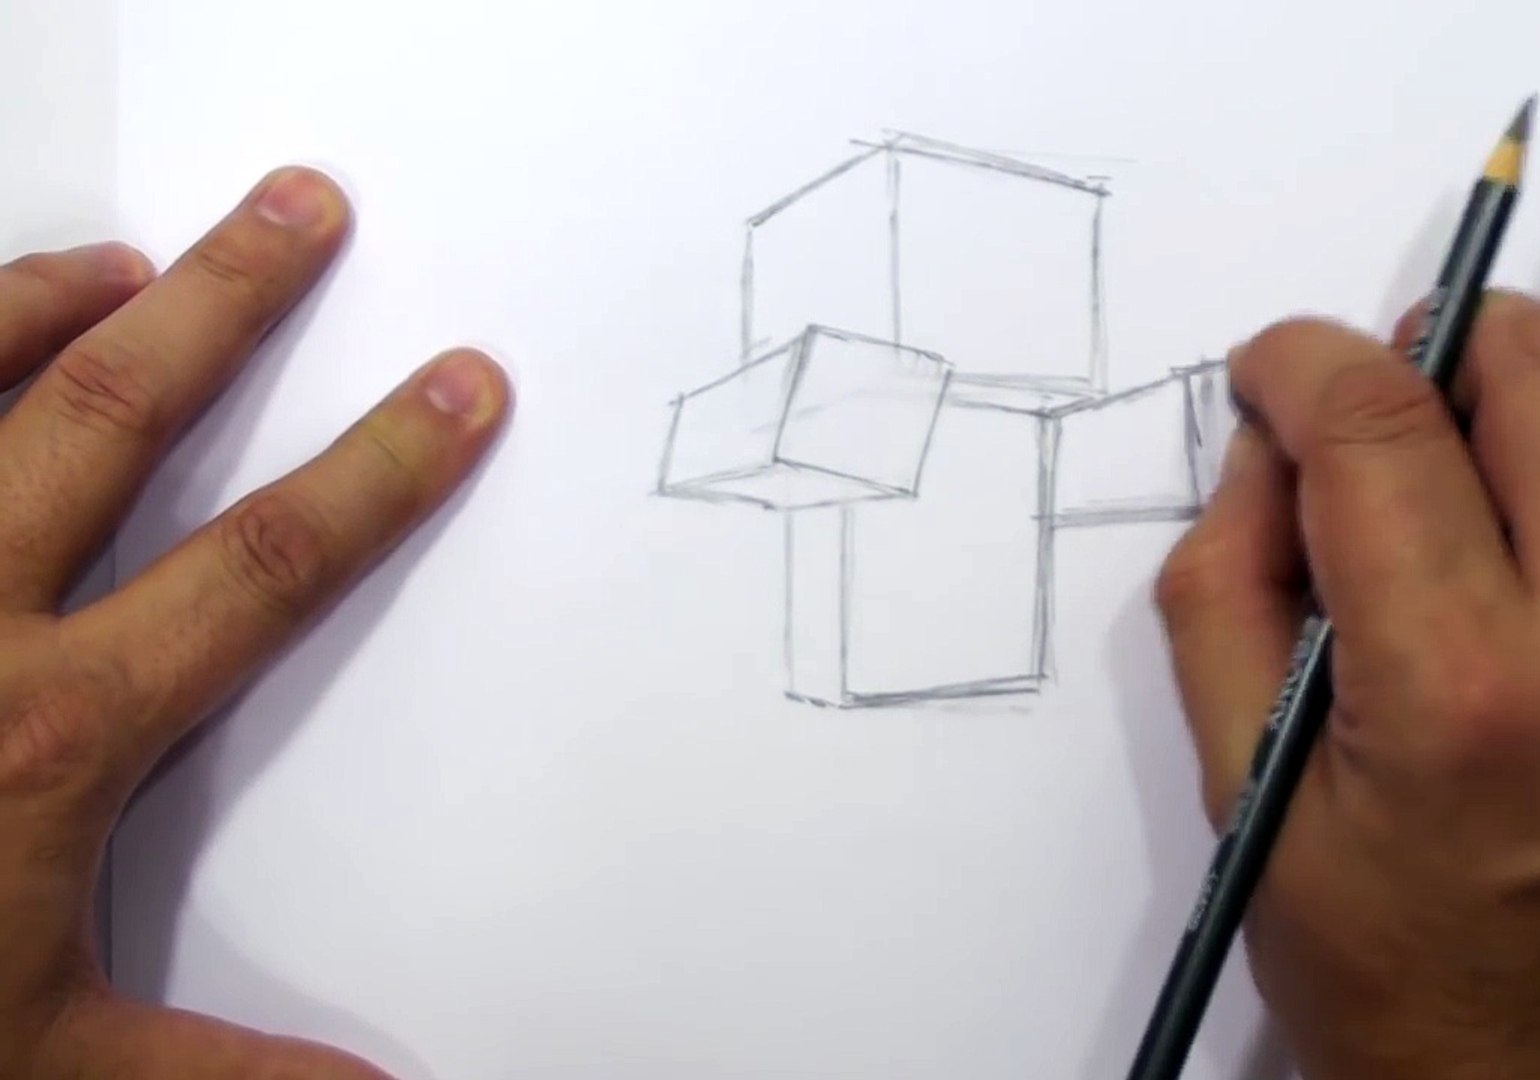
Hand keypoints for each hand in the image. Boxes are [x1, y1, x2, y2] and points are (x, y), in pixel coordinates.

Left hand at [0, 168, 509, 1076]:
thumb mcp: (45, 1067)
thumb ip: (222, 1077)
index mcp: (50, 731)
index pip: (264, 564)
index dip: (380, 469)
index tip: (457, 387)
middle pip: (112, 414)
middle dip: (228, 302)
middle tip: (299, 206)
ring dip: (39, 302)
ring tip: (119, 256)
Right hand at [1156, 295, 1539, 1078]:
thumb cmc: (1397, 980)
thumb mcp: (1250, 798)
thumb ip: (1227, 596)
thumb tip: (1264, 454)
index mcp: (1462, 692)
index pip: (1381, 425)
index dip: (1301, 362)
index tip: (1267, 377)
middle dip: (1434, 342)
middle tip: (1369, 410)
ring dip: (1533, 392)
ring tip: (1463, 471)